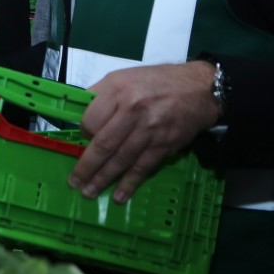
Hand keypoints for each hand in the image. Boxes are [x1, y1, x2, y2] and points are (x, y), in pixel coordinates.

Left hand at [71, 61, 219, 203]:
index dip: (84, 134)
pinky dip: (130, 183)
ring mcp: (150, 130)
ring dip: (104, 179)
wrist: (199, 88)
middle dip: (87, 167)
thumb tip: (82, 120)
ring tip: (90, 192)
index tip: (82, 142)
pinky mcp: (164, 145)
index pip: (91, 120)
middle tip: (74, 182)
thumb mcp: (123, 77)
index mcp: (118, 90)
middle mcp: (133, 110)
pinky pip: (143, 167)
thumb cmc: (156, 81)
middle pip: (104, 144)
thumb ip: (100, 96)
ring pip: (121, 159)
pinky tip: (119, 196)